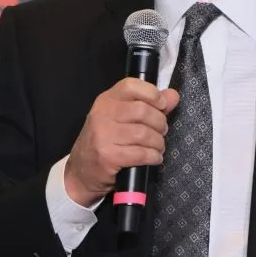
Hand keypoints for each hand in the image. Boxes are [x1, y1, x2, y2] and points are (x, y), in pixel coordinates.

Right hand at [64, 78, 178, 206]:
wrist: (82, 170)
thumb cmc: (106, 141)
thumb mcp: (122, 118)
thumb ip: (150, 105)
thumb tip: (173, 95)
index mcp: (107, 100)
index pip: (130, 86)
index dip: (152, 93)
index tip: (162, 105)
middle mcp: (102, 114)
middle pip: (142, 111)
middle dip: (160, 123)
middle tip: (161, 131)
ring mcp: (103, 135)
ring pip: (144, 133)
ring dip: (158, 142)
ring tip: (157, 146)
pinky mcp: (108, 156)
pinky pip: (141, 153)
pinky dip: (153, 156)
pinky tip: (154, 158)